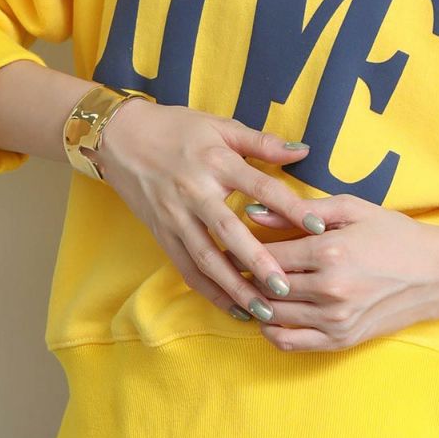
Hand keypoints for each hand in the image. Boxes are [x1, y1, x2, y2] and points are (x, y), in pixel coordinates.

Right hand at [91, 99, 321, 321]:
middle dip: (257, 262)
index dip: (289, 207)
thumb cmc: (177, 128)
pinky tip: (233, 308)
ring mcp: (175, 216)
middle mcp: (195, 192)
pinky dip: (209, 291)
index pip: (260, 187)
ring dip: (234, 287)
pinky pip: (186, 268)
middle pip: (229, 231)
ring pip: (206, 258)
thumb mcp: (220, 126)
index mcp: (216, 161)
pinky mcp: (162, 234)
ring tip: (263, 311)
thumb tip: (303, 150)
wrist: (121, 138)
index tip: (317, 227)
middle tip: (285, 287)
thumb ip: (262, 142)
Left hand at [235, 194, 438, 351]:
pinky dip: (270, 330)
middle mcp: (330, 289)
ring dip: (253, 301)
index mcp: (330, 251)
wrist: (436, 273)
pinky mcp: (341, 340)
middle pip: (266, 284)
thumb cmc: (394, 234)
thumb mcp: (352, 209)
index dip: (243, 247)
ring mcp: (335, 319)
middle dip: (243, 274)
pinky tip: (267, 314)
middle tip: (229, 264)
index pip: (268, 253)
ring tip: (246, 286)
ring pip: (272, 313)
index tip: (231, 241)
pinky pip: (289, 343)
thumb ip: (301, 210)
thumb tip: (253, 212)